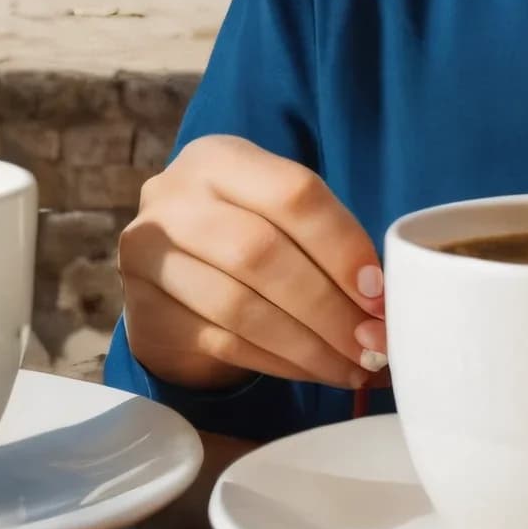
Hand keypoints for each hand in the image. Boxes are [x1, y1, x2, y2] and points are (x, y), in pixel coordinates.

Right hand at [117, 135, 386, 393]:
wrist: (173, 277)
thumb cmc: (245, 237)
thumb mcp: (278, 216)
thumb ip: (325, 242)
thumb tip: (385, 303)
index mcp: (218, 158)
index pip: (292, 192)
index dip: (343, 246)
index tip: (379, 294)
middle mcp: (173, 198)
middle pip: (260, 251)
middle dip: (328, 306)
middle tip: (372, 343)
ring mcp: (148, 255)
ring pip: (239, 305)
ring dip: (308, 344)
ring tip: (351, 366)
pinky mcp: (143, 313)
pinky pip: (222, 343)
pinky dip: (279, 362)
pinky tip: (312, 370)